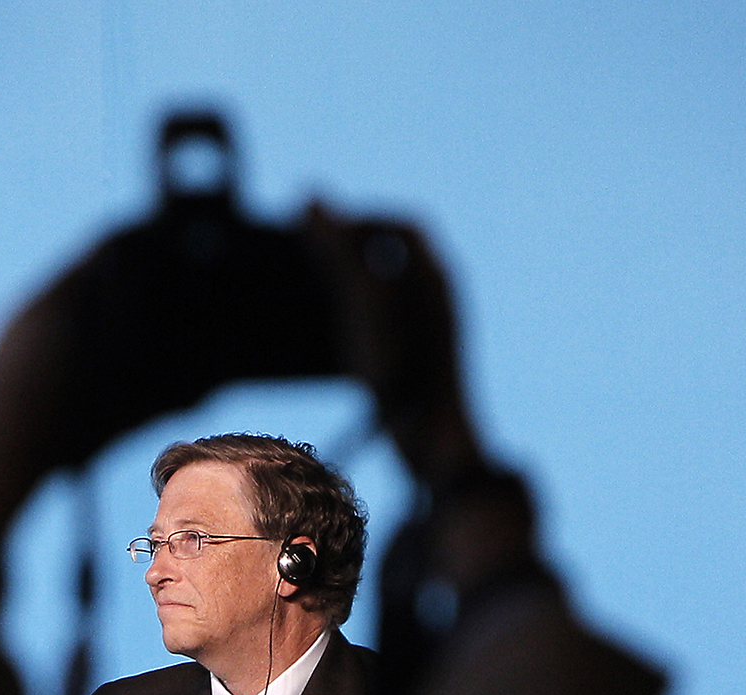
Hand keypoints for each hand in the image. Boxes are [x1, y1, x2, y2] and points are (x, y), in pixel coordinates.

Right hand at [301, 201, 480, 483]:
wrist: (433, 447)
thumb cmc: (405, 371)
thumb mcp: (364, 298)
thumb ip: (339, 246)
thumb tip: (309, 196)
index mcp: (436, 278)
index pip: (404, 228)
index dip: (362, 219)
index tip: (321, 228)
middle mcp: (439, 303)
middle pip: (394, 260)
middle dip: (351, 252)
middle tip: (307, 258)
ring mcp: (429, 338)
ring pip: (388, 297)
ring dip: (349, 288)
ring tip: (309, 295)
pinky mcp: (415, 370)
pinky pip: (384, 332)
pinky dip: (353, 324)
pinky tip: (325, 341)